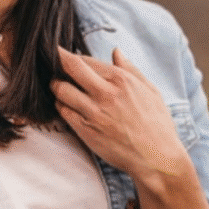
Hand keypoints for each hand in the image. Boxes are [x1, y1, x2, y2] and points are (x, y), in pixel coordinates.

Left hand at [51, 46, 189, 184]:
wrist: (156, 157)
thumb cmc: (157, 124)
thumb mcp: (150, 90)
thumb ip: (130, 69)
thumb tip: (116, 51)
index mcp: (121, 80)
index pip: (86, 60)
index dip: (72, 56)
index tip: (65, 56)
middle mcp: (105, 93)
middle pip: (70, 67)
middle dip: (57, 61)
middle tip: (52, 62)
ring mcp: (93, 112)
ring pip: (61, 90)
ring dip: (56, 85)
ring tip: (58, 86)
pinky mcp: (85, 130)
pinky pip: (63, 111)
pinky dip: (60, 105)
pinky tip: (65, 105)